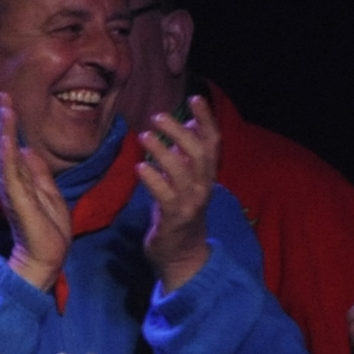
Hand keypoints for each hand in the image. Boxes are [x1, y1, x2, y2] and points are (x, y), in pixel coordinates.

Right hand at [0, 95, 73, 293]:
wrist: (47, 256)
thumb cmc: (49, 230)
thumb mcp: (49, 194)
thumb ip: (39, 173)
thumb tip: (29, 150)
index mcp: (21, 182)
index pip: (14, 149)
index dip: (11, 126)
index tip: (9, 103)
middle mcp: (12, 183)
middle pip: (6, 146)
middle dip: (5, 121)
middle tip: (2, 95)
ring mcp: (12, 190)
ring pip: (5, 154)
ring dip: (4, 130)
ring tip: (4, 107)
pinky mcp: (16, 198)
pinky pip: (10, 171)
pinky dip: (7, 153)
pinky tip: (6, 136)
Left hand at [137, 95, 220, 290]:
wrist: (181, 256)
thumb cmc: (177, 214)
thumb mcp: (183, 182)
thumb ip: (185, 156)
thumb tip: (187, 124)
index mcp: (206, 175)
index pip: (213, 142)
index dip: (206, 119)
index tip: (195, 98)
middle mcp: (203, 186)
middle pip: (199, 152)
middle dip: (180, 132)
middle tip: (158, 116)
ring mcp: (190, 203)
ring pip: (182, 171)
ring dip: (163, 151)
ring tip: (144, 135)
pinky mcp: (174, 219)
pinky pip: (165, 196)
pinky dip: (153, 179)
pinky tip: (140, 167)